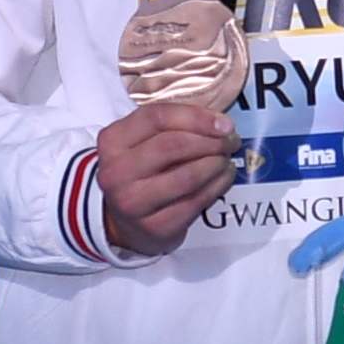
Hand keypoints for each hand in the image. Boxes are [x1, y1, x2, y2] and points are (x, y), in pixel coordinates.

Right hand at [89, 102, 241, 256]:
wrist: (122, 222)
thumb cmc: (139, 172)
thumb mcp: (141, 142)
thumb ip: (172, 126)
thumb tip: (220, 124)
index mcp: (113, 141)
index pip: (157, 118)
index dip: (196, 117)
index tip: (224, 123)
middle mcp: (117, 171)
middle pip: (173, 146)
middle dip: (211, 141)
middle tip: (230, 141)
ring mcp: (134, 202)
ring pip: (188, 176)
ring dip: (217, 164)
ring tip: (226, 159)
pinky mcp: (156, 226)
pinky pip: (196, 201)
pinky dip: (218, 185)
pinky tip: (224, 176)